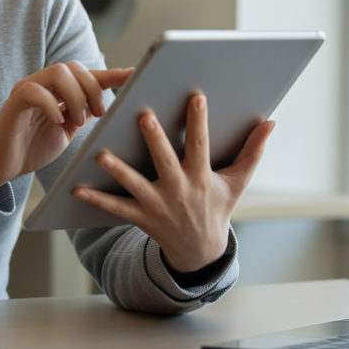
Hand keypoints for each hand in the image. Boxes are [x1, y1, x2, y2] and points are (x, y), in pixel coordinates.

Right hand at [0, 63, 132, 192]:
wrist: (2, 166)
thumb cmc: (33, 147)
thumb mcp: (66, 131)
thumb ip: (83, 114)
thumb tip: (110, 105)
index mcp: (56, 90)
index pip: (86, 75)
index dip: (110, 74)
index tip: (133, 76)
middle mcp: (42, 84)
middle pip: (73, 67)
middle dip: (93, 87)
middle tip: (99, 113)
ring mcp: (26, 90)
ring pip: (57, 73)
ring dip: (75, 95)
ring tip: (78, 120)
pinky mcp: (13, 103)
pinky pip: (34, 91)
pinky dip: (51, 104)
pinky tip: (58, 121)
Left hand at [72, 92, 274, 272]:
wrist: (200, 251)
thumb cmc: (217, 207)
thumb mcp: (238, 182)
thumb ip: (252, 151)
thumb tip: (271, 122)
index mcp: (201, 178)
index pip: (201, 145)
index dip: (199, 121)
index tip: (196, 96)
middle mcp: (179, 191)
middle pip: (166, 161)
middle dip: (155, 140)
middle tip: (143, 117)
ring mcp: (158, 206)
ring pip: (135, 185)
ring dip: (118, 170)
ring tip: (101, 153)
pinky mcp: (141, 218)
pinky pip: (115, 207)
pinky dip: (96, 198)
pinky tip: (77, 187)